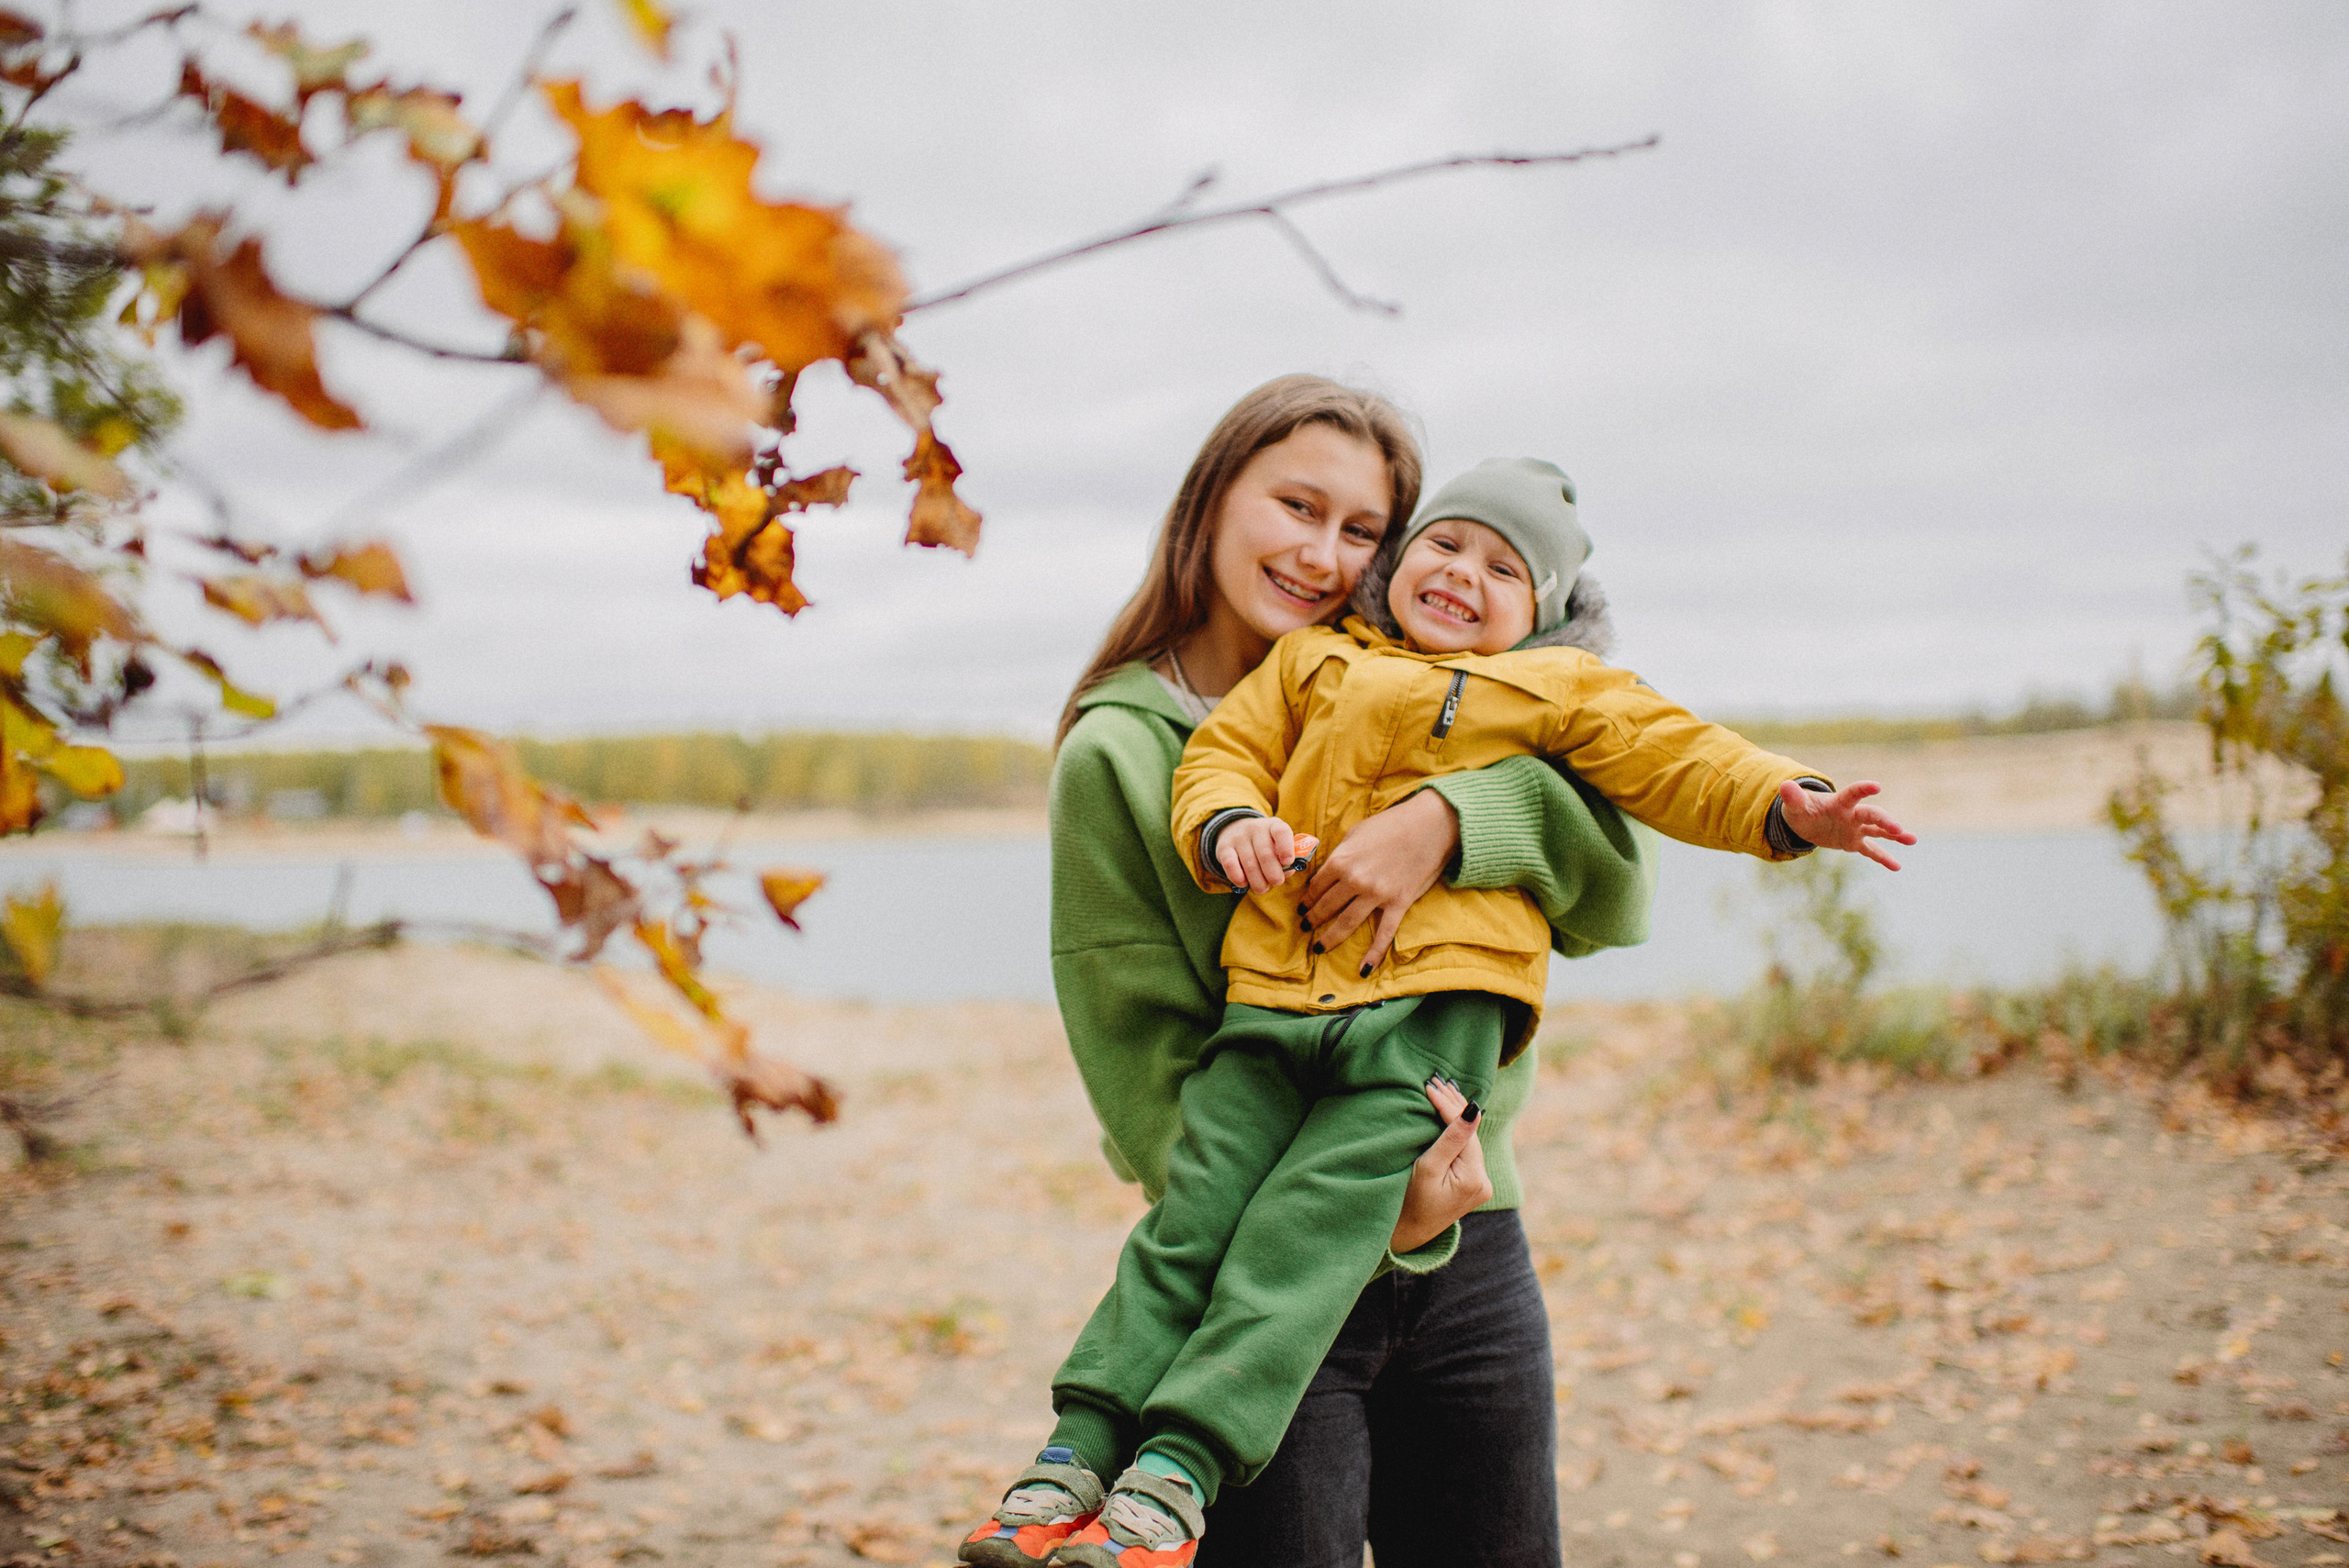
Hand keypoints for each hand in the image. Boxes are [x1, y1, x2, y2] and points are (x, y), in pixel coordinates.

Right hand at [1214, 816, 1320, 892]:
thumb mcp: (1278, 844)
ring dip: (1258, 883)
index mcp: (1273, 825)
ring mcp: (1238, 837)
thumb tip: (1287, 872)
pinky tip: (1244, 883)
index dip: (1286, 848)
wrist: (1235, 830)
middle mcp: (1256, 828)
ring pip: (1250, 865)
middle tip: (1276, 882)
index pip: (1281, 832)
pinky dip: (1239, 879)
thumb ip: (1286, 858)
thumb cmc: (1265, 844)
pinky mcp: (1224, 847)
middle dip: (1274, 875)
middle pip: (1266, 855)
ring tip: (1262, 888)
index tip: (1288, 862)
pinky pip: (1231, 866)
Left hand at [1299, 789, 1457, 971]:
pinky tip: (1363, 969)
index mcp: (1341, 861)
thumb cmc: (1391, 824)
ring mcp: (1377, 895)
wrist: (1428, 825)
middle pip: (1327, 906)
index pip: (1317, 886)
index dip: (1307, 898)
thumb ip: (1341, 853)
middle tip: (1305, 927)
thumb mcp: (1357, 832)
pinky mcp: (1398, 904)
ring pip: (1346, 923)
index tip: (1302, 906)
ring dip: (1330, 937)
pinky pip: (1383, 934)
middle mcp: (1355, 881)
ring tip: (1318, 946)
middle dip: (1313, 919)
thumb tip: (1330, 868)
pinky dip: (1373, 953)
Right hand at [1390, 1075, 1490, 1254]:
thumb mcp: (1427, 1168)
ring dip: (1455, 1115)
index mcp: (1475, 1178)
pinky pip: (1466, 1150)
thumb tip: (1474, 1109)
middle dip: (1454, 1105)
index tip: (1430, 1086)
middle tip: (1436, 1080)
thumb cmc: (1408, 1202)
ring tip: (1442, 1089)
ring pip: (1469, 1140)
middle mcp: (1484, 1181)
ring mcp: (1480, 1184)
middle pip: (1470, 1134)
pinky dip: (1456, 1131)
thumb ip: (1451, 1139)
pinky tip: (1448, 1113)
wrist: (1407, 1236)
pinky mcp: (1472, 1185)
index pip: (1464, 1131)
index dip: (1448, 1106)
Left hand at [1778, 779, 1916, 870]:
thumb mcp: (1794, 805)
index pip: (1852, 794)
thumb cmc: (1801, 809)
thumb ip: (1792, 797)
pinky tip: (1897, 867)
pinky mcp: (1854, 842)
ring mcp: (1855, 829)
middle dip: (1884, 821)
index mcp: (1839, 802)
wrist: (1805, 820)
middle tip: (1898, 829)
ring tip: (1912, 839)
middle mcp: (1851, 814)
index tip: (1876, 786)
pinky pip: (1871, 851)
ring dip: (1894, 835)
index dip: (1863, 789)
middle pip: (1871, 815)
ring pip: (1878, 831)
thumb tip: (1785, 786)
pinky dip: (1883, 858)